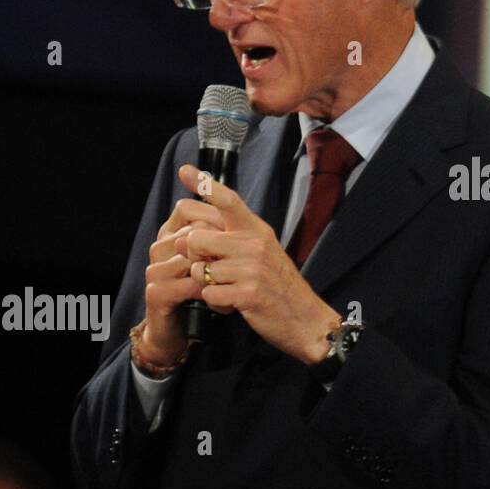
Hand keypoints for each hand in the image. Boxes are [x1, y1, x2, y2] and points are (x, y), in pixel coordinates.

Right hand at [137, 193, 232, 364]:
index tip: (236, 237)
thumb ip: (216, 238)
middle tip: (241, 266)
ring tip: (235, 288)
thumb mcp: (207, 263)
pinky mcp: (157, 292)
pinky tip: (225, 304)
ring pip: (195, 258)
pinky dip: (214, 294)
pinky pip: (192, 284)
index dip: (215, 220)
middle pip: (194, 233)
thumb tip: (236, 209)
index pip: (188, 209)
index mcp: (168, 235)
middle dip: (220, 249)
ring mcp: (155, 270)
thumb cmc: (195, 295)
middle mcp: (158, 248)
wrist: (173, 334)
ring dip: (220, 275)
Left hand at [173, 164, 339, 364]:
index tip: (184, 170)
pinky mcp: (248, 293)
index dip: (205, 184)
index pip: (227, 200)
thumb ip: (231, 240)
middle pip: (196, 238)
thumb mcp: (260, 253)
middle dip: (194, 257)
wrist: (305, 319)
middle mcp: (254, 243)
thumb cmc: (277, 285)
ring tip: (226, 289)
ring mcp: (252, 268)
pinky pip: (209, 293)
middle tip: (210, 269)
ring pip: (200, 269)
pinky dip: (214, 303)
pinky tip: (231, 304)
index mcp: (257, 229)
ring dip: (206, 284)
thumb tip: (188, 237)